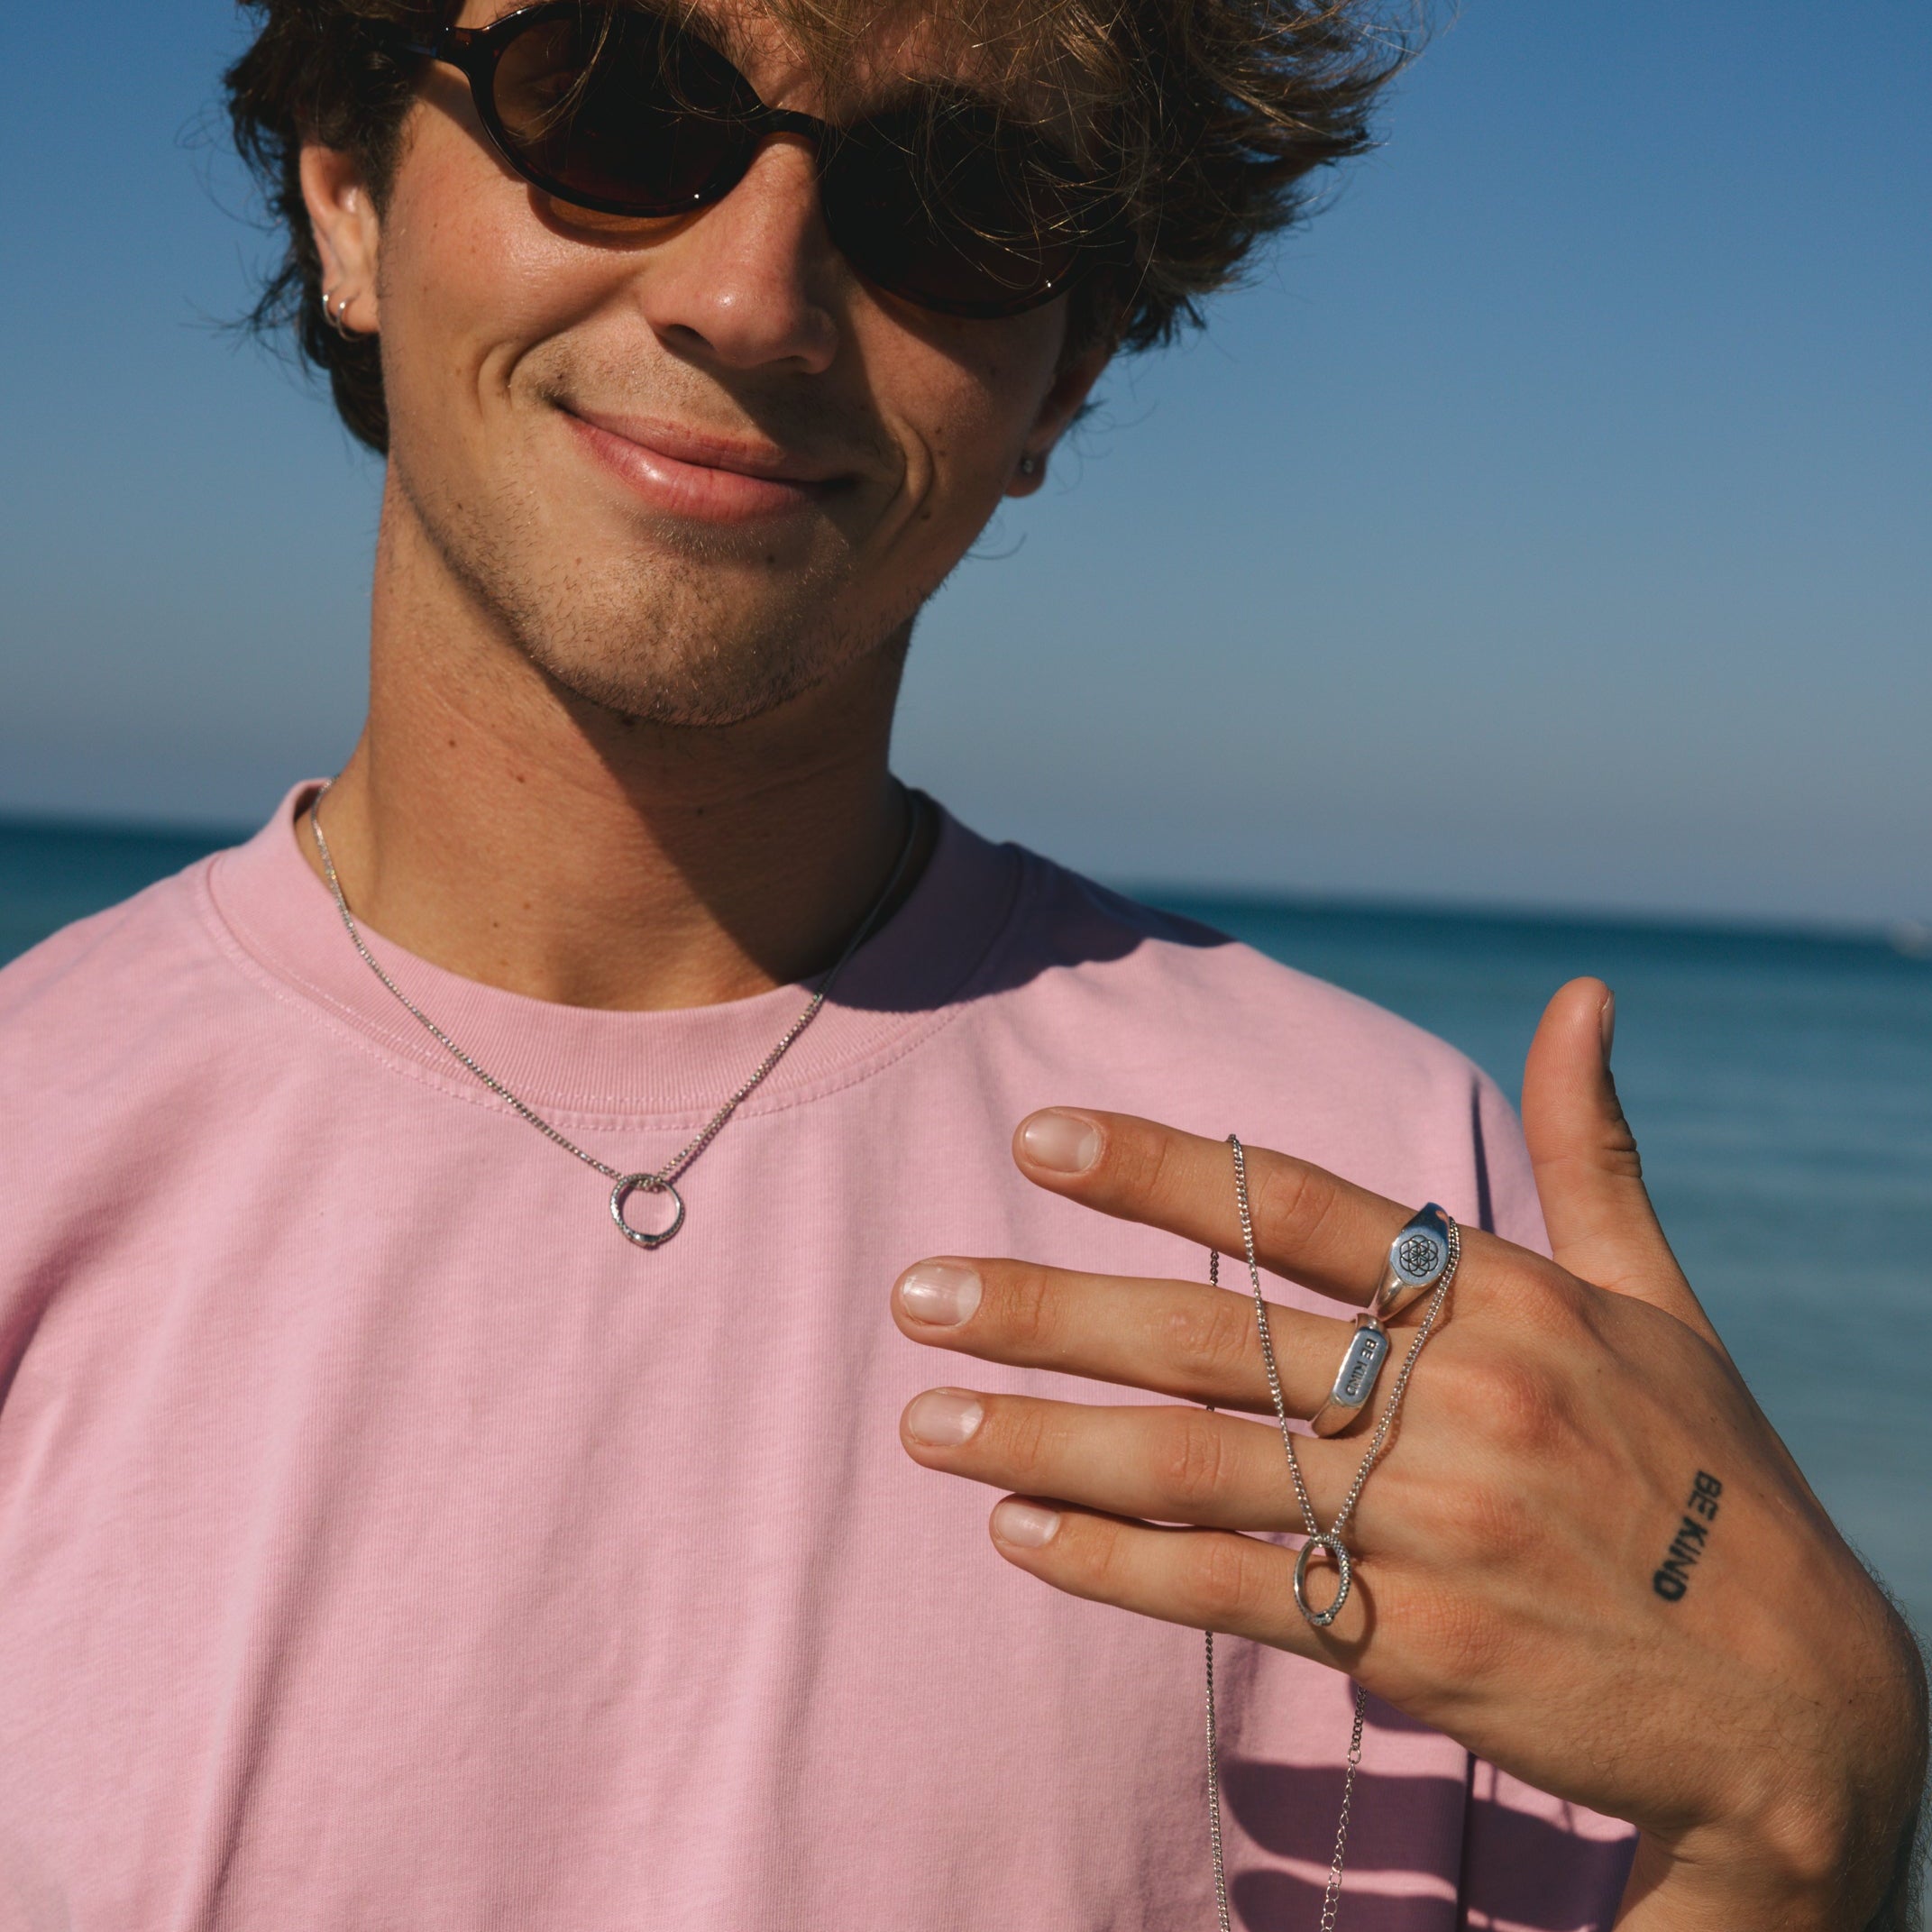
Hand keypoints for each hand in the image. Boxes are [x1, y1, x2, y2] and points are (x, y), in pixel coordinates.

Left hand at [892, 979, 1926, 1928]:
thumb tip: (1585, 993)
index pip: (1302, 1208)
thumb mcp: (1659, 1299)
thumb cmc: (1711, 1474)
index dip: (1162, 1171)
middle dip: (1052, 1314)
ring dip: (1046, 1443)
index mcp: (1509, 1299)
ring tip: (925, 1420)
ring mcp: (1436, 1526)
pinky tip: (1021, 1534)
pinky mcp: (1419, 1642)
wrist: (1796, 1698)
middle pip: (1216, 1340)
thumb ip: (1591, 1148)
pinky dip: (1118, 1564)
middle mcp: (1462, 1399)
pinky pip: (1233, 1593)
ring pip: (1198, 1468)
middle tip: (916, 1294)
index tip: (1039, 1142)